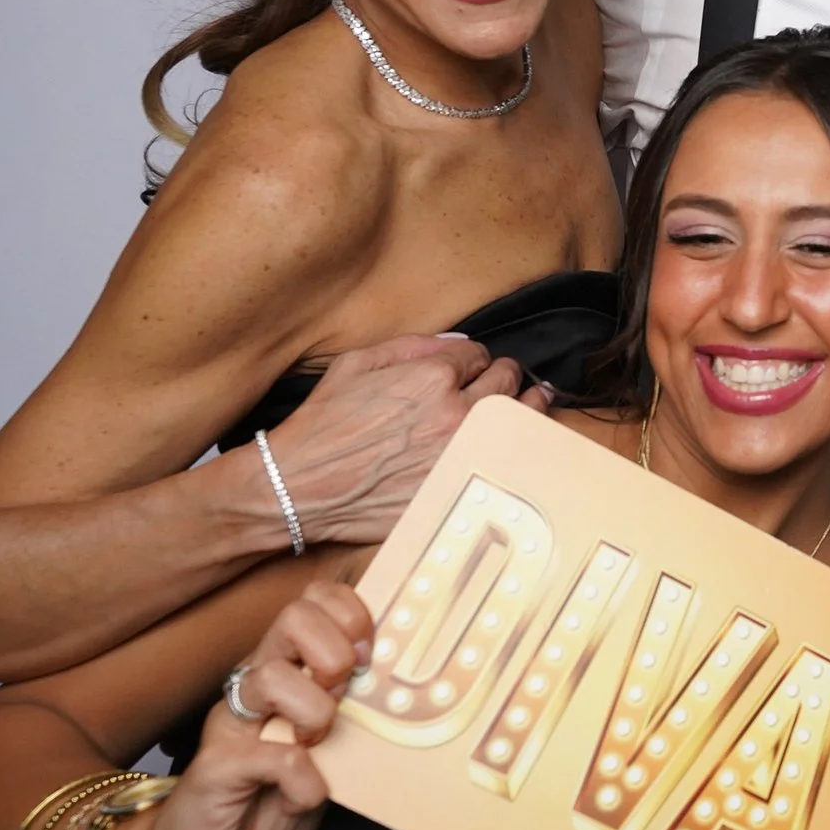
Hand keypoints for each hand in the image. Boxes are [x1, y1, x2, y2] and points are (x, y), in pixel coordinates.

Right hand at [94, 585, 371, 829]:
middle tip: (342, 694)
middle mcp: (255, 687)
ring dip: (314, 710)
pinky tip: (301, 794)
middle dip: (333, 650)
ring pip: (272, 676)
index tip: (370, 654)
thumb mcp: (327, 759)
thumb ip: (353, 726)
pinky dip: (299, 777)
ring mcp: (231, 723)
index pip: (315, 603)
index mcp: (285, 672)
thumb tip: (390, 698)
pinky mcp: (215, 767)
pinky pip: (267, 754)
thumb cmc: (265, 802)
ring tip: (316, 742)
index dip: (349, 614)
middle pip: (294, 617)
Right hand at [260, 333, 547, 544]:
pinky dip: (510, 450)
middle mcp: (455, 414)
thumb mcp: (356, 365)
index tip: (469, 370)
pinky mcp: (460, 487)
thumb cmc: (322, 426)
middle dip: (503, 378)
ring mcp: (461, 455)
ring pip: (519, 421)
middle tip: (501, 383)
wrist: (299, 487)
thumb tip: (456, 342)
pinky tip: (512, 446)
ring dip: (524, 408)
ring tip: (530, 404)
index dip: (473, 362)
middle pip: (507, 383)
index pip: (480, 356)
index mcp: (432, 377)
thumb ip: (413, 346)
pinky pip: (505, 462)